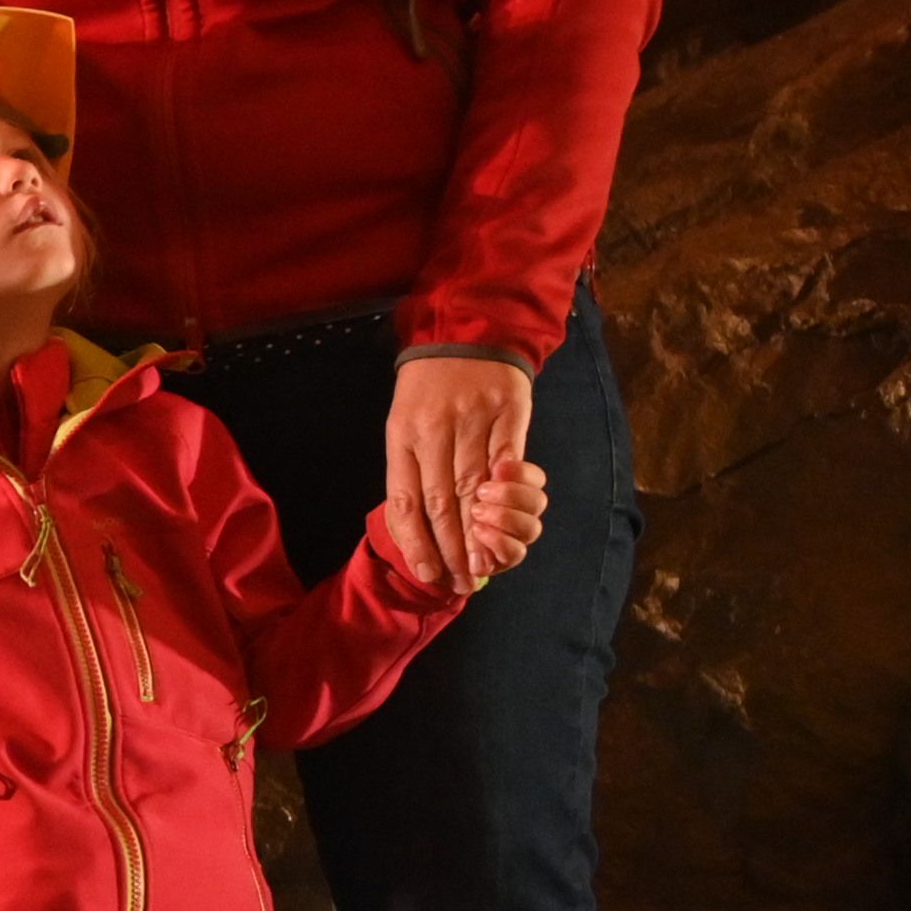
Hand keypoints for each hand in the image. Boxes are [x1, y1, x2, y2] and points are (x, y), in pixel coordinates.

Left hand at [379, 352, 536, 592]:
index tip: (427, 572)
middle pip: (441, 503)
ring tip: (483, 565)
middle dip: (452, 549)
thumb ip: (412, 465)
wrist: (469, 329)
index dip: (415, 541)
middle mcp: (434, 430)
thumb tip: (418, 524)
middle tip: (463, 582)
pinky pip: (508, 463)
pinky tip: (505, 521)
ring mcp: (472, 420)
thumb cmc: (431, 383)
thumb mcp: (405, 418)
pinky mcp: (508, 412)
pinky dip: (509, 498)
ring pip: (475, 490)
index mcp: (401, 434)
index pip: (403, 500)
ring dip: (480, 534)